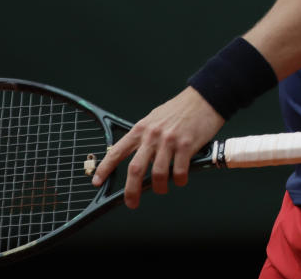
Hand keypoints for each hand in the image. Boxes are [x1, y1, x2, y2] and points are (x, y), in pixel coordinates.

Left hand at [91, 87, 224, 208]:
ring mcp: (169, 141)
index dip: (105, 168)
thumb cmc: (179, 110)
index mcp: (141, 129)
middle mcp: (152, 135)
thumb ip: (144, 136)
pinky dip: (179, 180)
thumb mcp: (154, 119)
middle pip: (135, 169)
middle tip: (131, 203)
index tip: (97, 181)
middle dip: (131, 191)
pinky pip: (179, 172)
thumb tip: (136, 155)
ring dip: (159, 187)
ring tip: (162, 188)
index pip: (117, 151)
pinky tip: (181, 179)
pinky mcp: (186, 145)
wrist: (203, 98)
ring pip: (158, 174)